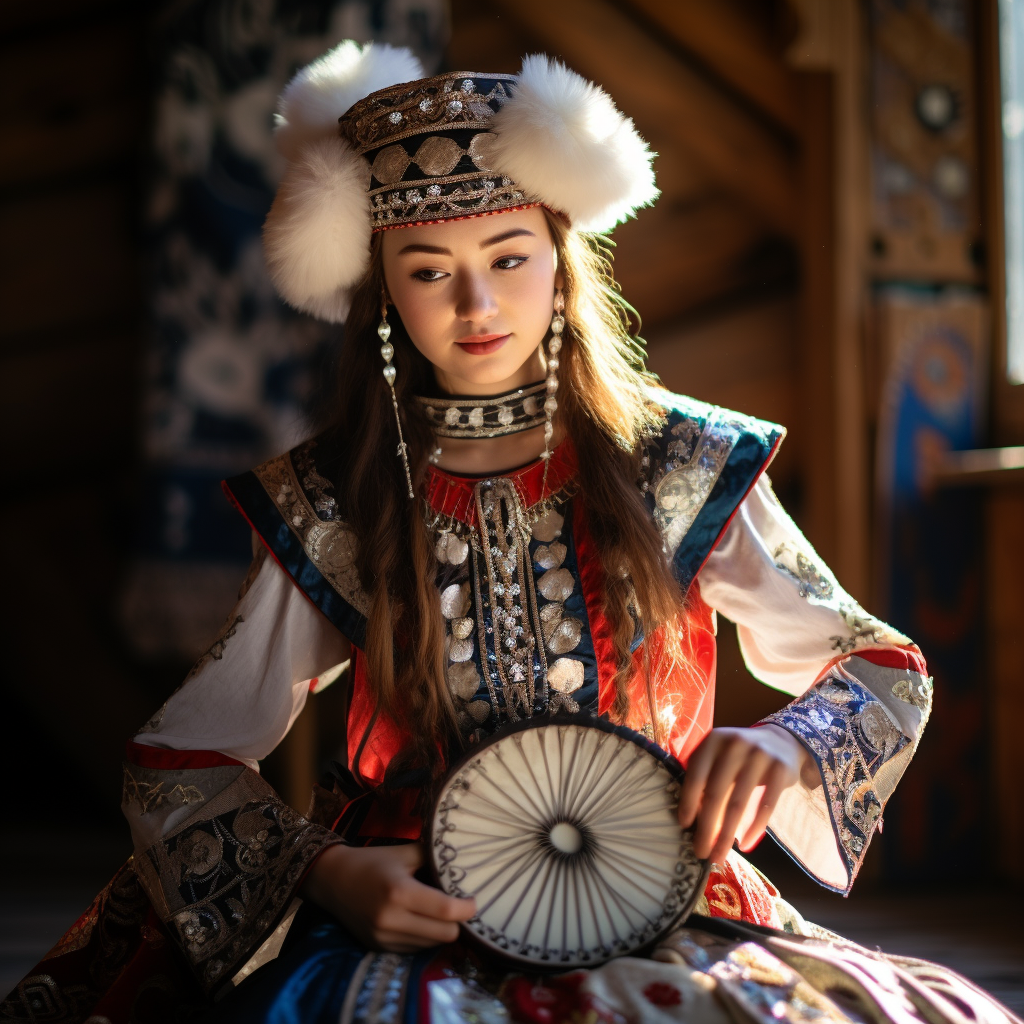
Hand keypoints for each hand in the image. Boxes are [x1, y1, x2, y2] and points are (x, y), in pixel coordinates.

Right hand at [300, 843, 475, 952]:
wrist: (333, 880)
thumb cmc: (372, 861)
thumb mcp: (404, 853)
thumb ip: (434, 858)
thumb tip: (465, 862)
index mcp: (400, 891)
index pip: (446, 910)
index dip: (467, 908)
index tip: (474, 900)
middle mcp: (391, 919)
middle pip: (445, 934)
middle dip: (457, 922)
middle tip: (459, 907)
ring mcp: (384, 938)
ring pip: (431, 944)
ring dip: (441, 931)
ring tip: (440, 913)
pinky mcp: (380, 948)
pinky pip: (415, 949)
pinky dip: (424, 937)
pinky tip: (421, 920)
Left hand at [677, 725, 810, 863]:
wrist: (780, 741)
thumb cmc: (739, 756)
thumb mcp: (719, 757)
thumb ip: (705, 779)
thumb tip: (691, 821)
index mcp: (714, 740)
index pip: (696, 775)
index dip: (688, 801)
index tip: (684, 826)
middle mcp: (735, 745)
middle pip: (716, 792)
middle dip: (706, 827)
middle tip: (701, 852)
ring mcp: (760, 755)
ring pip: (738, 803)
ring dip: (726, 834)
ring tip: (719, 855)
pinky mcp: (781, 769)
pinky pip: (765, 805)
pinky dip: (754, 828)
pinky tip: (745, 844)